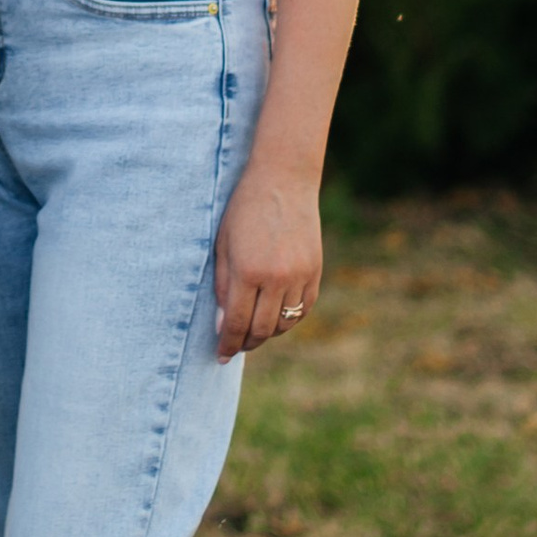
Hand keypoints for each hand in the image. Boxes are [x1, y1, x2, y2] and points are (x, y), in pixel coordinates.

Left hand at [215, 161, 322, 358]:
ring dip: (267, 333)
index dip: (228, 344)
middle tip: (236, 347)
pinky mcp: (316, 272)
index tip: (221, 356)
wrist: (283, 181)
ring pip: (284, 323)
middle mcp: (277, 278)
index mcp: (248, 271)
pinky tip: (275, 318)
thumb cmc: (244, 210)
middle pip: (261, 329)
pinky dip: (288, 319)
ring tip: (253, 332)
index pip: (237, 322)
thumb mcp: (223, 245)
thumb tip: (224, 326)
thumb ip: (223, 287)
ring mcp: (300, 276)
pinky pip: (303, 310)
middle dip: (246, 344)